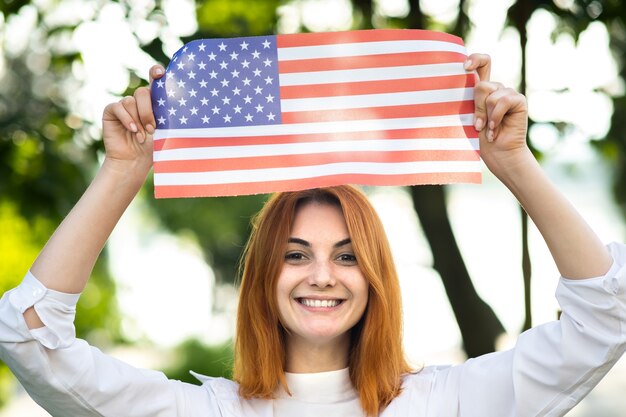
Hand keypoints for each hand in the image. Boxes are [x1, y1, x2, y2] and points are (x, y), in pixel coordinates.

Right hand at [101, 65, 164, 172]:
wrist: (134, 162)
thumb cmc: (153, 148)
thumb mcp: (165, 131)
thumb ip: (167, 115)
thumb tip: (183, 104)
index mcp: (154, 102)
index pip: (155, 81)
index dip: (156, 73)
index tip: (160, 73)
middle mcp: (139, 101)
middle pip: (142, 92)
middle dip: (148, 111)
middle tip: (153, 129)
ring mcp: (124, 105)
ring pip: (130, 101)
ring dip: (138, 120)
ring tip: (142, 137)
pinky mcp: (111, 111)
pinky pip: (117, 107)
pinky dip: (126, 119)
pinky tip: (132, 130)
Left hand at [464, 54, 530, 178]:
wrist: (498, 154)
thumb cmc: (479, 139)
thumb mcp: (469, 116)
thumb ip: (470, 99)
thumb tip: (467, 82)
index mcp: (482, 90)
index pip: (482, 63)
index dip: (475, 59)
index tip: (464, 67)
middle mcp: (496, 89)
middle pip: (481, 84)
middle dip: (476, 106)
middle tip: (477, 125)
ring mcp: (508, 94)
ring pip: (490, 94)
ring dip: (486, 115)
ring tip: (488, 130)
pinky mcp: (519, 100)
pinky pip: (502, 101)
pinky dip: (496, 117)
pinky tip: (495, 130)